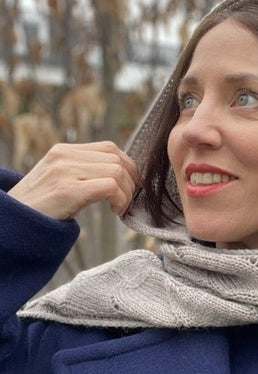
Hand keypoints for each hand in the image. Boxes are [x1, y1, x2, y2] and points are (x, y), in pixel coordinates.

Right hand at [8, 141, 138, 219]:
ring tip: (118, 208)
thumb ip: (84, 171)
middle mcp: (64, 156)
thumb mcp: (60, 180)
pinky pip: (110, 186)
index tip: (128, 187)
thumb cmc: (39, 208)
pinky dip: (120, 199)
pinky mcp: (67, 190)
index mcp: (63, 151)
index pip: (109, 148)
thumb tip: (121, 175)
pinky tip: (115, 211)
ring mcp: (64, 171)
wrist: (11, 224)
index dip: (127, 167)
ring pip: (117, 171)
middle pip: (117, 159)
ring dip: (126, 193)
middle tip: (126, 201)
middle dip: (130, 182)